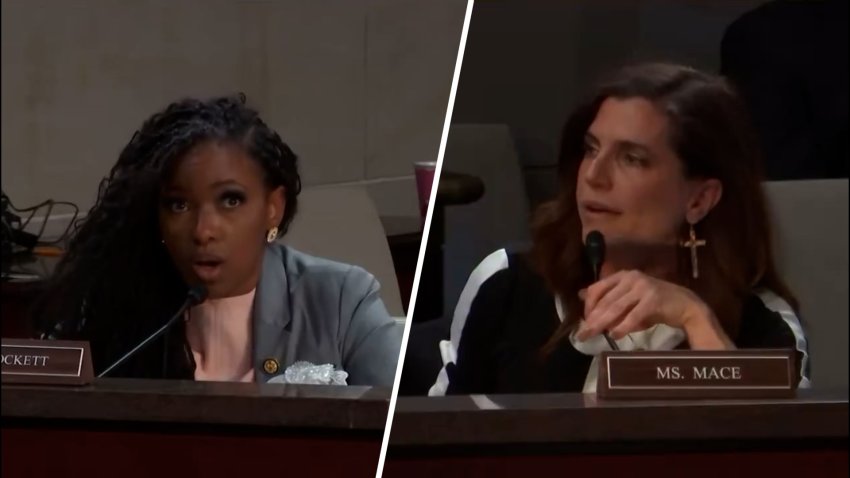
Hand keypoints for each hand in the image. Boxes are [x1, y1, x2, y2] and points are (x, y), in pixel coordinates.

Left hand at [576, 270, 731, 348]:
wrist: (686, 305)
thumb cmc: (654, 304)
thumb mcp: (629, 298)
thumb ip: (608, 298)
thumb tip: (581, 296)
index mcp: (623, 276)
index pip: (597, 288)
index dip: (588, 305)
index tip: (583, 321)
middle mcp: (631, 278)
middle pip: (605, 300)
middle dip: (592, 319)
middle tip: (582, 334)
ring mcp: (642, 288)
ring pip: (616, 308)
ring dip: (603, 324)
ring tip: (593, 335)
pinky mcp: (653, 300)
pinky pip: (633, 316)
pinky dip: (622, 327)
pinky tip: (615, 335)